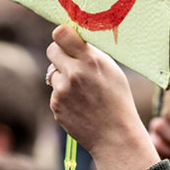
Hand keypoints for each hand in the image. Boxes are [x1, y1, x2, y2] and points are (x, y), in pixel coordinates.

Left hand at [47, 25, 159, 169]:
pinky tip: (79, 104)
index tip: (66, 38)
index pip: (61, 34)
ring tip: (82, 89)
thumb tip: (72, 38)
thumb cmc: (117, 99)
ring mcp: (62, 91)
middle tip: (71, 61)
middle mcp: (73, 73)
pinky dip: (63, 95)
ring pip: (52, 72)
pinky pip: (55, 91)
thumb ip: (90, 53)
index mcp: (89, 60)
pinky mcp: (55, 105)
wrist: (115, 136)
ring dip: (62, 76)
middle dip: (60, 53)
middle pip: (52, 49)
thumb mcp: (111, 69)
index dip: (62, 34)